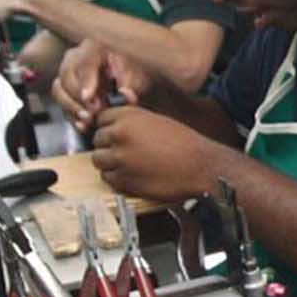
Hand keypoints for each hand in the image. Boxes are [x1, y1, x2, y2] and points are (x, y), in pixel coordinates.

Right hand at [53, 40, 158, 133]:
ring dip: (71, 107)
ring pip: (59, 88)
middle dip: (78, 97)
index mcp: (96, 47)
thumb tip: (125, 93)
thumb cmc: (134, 73)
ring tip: (88, 120)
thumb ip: (133, 85)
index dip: (86, 80)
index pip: (86, 61)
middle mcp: (76, 55)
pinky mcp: (63, 88)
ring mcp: (67, 72)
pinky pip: (60, 102)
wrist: (128, 77)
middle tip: (93, 112)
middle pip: (67, 74)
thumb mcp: (139, 77)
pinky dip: (70, 114)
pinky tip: (82, 125)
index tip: (88, 97)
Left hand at [90, 106, 219, 203]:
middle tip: (123, 151)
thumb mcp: (157, 121)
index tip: (115, 134)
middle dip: (108, 146)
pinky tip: (132, 175)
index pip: (101, 118)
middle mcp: (120, 135)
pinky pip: (108, 179)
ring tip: (126, 165)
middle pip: (96, 140)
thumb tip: (115, 127)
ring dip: (109, 163)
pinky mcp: (124, 180)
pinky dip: (117, 178)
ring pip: (98, 160)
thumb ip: (134, 122)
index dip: (108, 127)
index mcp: (129, 116)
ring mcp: (120, 159)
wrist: (201, 167)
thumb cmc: (185, 144)